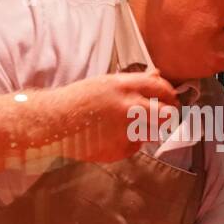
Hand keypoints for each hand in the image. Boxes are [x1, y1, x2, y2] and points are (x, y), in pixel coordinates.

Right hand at [51, 69, 179, 163]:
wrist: (53, 123)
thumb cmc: (77, 101)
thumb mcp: (106, 83)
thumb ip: (134, 82)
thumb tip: (157, 75)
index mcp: (124, 86)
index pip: (160, 88)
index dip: (169, 94)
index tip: (170, 99)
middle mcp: (128, 107)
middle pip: (166, 114)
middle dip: (167, 116)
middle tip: (162, 117)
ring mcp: (124, 130)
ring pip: (153, 132)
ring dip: (148, 130)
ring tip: (129, 126)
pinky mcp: (119, 149)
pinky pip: (135, 147)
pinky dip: (129, 143)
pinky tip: (112, 137)